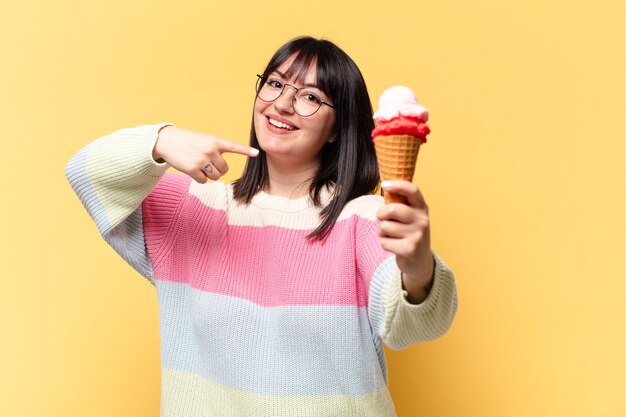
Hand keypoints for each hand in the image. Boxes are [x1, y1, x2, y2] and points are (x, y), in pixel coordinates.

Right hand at [153, 126, 258, 182]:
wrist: (167, 141)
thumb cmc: (188, 141)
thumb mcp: (204, 140)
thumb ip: (216, 150)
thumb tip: (221, 170)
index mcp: (215, 141)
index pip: (234, 146)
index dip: (246, 151)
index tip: (257, 153)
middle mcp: (210, 150)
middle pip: (224, 169)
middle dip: (217, 170)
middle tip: (207, 163)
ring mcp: (202, 160)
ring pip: (215, 177)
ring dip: (209, 175)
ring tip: (199, 165)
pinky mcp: (193, 169)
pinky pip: (203, 181)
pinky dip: (198, 178)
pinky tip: (192, 169)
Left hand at [376, 180, 434, 301]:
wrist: (420, 261)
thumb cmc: (409, 233)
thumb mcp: (410, 217)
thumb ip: (400, 204)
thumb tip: (385, 186)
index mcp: (422, 208)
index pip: (413, 191)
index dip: (398, 185)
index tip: (384, 184)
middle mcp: (422, 220)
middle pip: (393, 210)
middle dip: (381, 214)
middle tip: (381, 218)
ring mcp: (417, 236)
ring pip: (385, 227)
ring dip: (382, 232)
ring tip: (391, 235)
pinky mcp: (410, 250)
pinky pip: (385, 242)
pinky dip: (385, 244)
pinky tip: (395, 246)